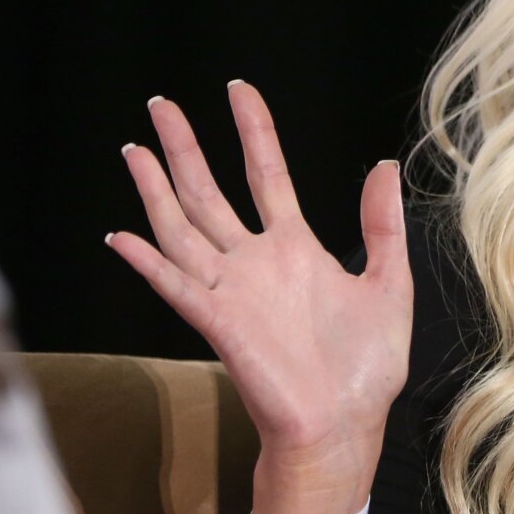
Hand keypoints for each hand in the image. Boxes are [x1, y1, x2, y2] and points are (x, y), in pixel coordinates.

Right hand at [106, 81, 413, 459]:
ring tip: (134, 149)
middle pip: (209, 191)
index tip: (238, 90)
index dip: (253, 131)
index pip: (265, 174)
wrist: (344, 424)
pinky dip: (147, 261)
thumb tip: (385, 166)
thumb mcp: (390, 284)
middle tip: (160, 103)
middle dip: (184, 147)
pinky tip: (123, 236)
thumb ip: (382, 227)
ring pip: (182, 228)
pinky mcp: (217, 323)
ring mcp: (231, 290)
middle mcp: (254, 263)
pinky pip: (175, 285)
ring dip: (156, 190)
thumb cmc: (366, 368)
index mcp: (295, 248)